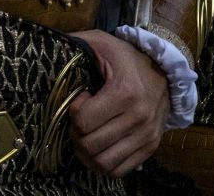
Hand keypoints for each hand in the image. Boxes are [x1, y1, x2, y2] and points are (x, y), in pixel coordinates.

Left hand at [67, 29, 167, 176]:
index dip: (74, 111)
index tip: (81, 98)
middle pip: (91, 145)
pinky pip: (119, 170)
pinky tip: (100, 146)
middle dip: (77, 134)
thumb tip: (48, 48)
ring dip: (87, 153)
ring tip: (88, 135)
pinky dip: (103, 164)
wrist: (165, 71)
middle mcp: (139, 117)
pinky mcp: (150, 147)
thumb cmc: (126, 57)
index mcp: (125, 92)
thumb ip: (75, 44)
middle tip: (80, 120)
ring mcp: (147, 135)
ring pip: (103, 163)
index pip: (84, 121)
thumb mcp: (100, 42)